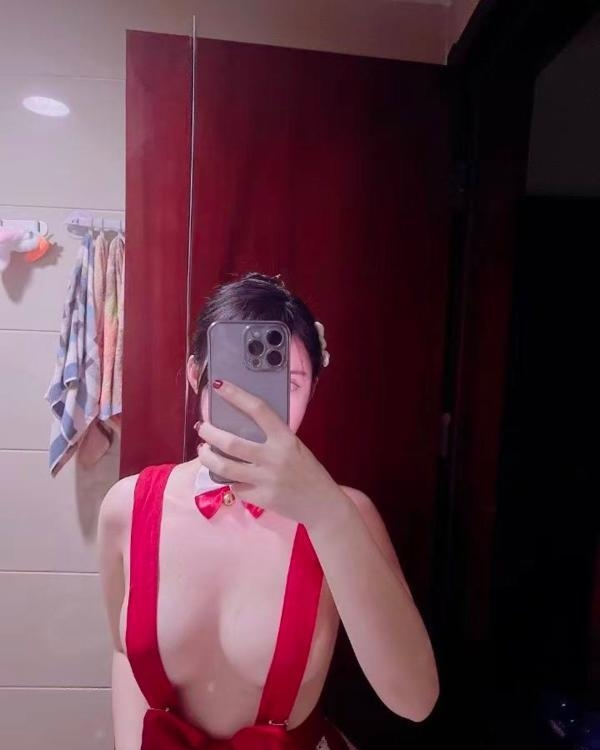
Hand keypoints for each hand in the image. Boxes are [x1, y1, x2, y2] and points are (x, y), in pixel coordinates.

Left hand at [196, 379, 344, 527]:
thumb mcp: (295, 447)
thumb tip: (240, 426)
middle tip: (202, 428)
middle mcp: (274, 457)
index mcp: (286, 438)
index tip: (219, 385)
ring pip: (225, 467)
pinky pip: (235, 487)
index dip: (236, 395)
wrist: (322, 505)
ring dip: (207, 457)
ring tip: (203, 451)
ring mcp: (266, 479)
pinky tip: (228, 477)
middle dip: (209, 433)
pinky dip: (228, 481)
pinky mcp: (261, 499)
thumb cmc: (307, 471)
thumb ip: (272, 438)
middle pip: (231, 442)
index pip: (258, 410)